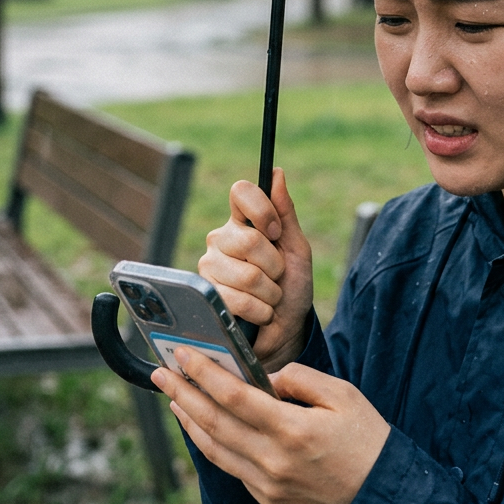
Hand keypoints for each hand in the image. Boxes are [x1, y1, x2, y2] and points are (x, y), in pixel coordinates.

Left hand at [152, 348, 390, 503]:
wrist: (382, 497)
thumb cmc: (367, 440)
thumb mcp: (343, 396)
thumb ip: (301, 379)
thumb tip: (267, 377)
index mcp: (293, 430)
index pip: (234, 396)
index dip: (204, 373)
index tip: (184, 354)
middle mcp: (274, 461)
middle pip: (214, 423)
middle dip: (183, 394)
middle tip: (161, 372)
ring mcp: (268, 485)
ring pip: (215, 449)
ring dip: (190, 421)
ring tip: (174, 398)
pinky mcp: (268, 500)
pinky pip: (232, 468)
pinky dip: (212, 445)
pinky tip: (204, 427)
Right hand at [199, 168, 313, 371]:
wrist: (285, 331)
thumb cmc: (292, 288)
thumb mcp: (297, 249)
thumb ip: (286, 213)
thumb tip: (276, 173)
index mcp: (242, 222)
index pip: (241, 192)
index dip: (262, 210)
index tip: (276, 232)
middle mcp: (221, 240)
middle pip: (249, 240)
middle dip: (275, 265)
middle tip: (277, 277)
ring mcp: (209, 267)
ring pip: (247, 274)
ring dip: (270, 292)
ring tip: (268, 297)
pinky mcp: (206, 297)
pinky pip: (238, 299)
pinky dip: (260, 310)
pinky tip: (258, 312)